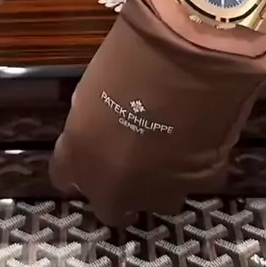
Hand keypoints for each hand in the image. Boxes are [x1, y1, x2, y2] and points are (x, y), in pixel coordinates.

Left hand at [49, 0, 265, 226]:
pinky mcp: (200, 182)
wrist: (185, 59)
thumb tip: (101, 128)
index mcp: (78, 157)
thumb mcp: (93, 91)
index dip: (80, 165)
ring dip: (161, 182)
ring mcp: (159, 191)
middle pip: (111, 208)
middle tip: (133, 161)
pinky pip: (196, 181)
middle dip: (120, 190)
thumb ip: (93, 121)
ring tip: (172, 148)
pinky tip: (200, 138)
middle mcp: (114, 187)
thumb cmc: (128, 59)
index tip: (92, 150)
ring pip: (159, 201)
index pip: (65, 177)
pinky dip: (198, 165)